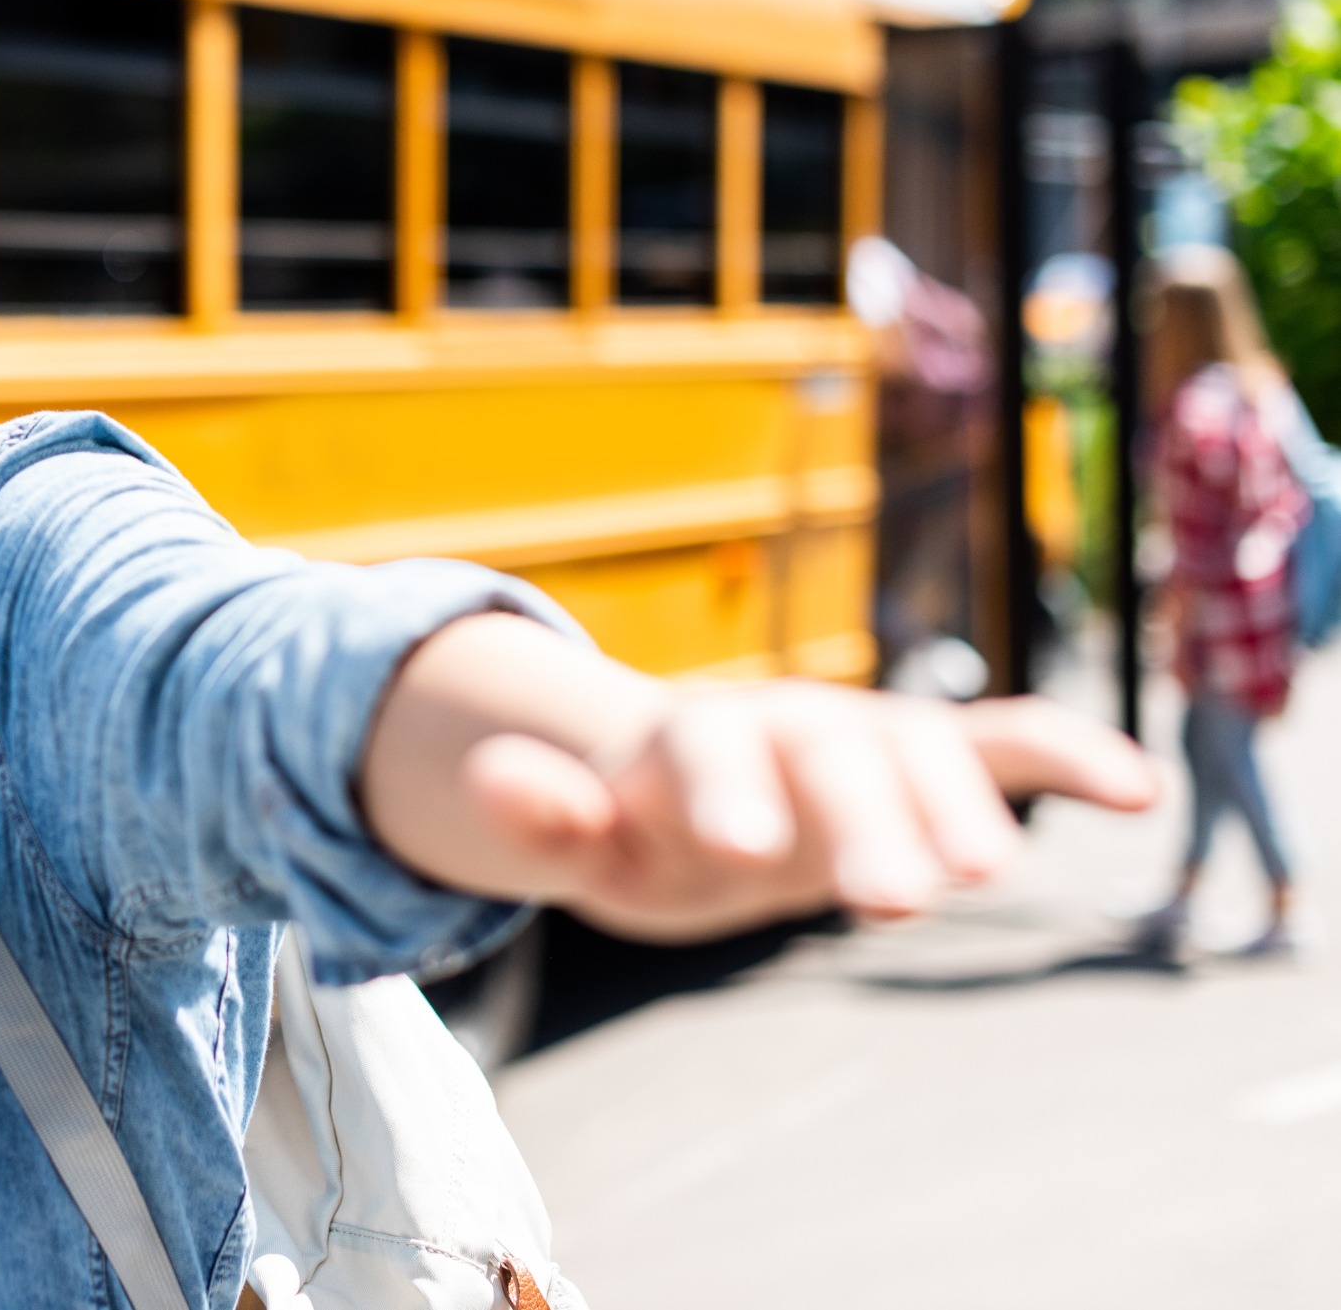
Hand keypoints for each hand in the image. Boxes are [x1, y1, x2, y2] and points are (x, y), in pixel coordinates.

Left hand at [458, 686, 1155, 939]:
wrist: (692, 791)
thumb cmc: (633, 825)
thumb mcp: (578, 838)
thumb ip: (541, 814)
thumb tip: (486, 780)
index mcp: (692, 738)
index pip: (707, 759)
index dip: (722, 797)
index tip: (737, 849)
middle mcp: (788, 720)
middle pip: (829, 760)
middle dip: (861, 822)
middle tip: (889, 898)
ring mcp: (865, 734)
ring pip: (921, 751)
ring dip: (955, 804)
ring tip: (982, 875)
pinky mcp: (928, 759)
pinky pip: (1002, 742)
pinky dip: (1063, 754)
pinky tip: (1133, 789)